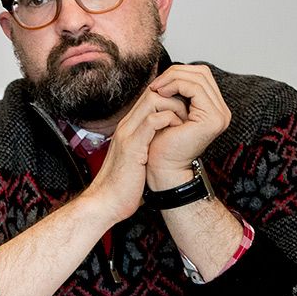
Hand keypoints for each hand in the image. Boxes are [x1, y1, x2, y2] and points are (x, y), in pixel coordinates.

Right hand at [82, 103, 179, 224]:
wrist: (105, 203)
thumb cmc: (124, 186)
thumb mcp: (138, 160)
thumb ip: (149, 147)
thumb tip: (167, 145)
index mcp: (128, 129)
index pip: (150, 97)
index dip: (170, 99)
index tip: (186, 111)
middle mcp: (126, 126)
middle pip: (152, 92)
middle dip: (175, 98)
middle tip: (190, 113)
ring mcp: (128, 134)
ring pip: (153, 100)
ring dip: (175, 107)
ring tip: (184, 123)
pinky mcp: (132, 146)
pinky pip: (153, 121)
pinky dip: (170, 121)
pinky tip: (177, 132)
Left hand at [143, 64, 230, 188]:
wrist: (163, 168)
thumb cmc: (162, 143)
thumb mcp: (170, 111)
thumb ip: (176, 93)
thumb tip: (170, 72)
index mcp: (214, 108)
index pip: (201, 76)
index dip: (178, 73)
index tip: (157, 83)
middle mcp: (221, 111)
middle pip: (202, 73)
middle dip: (176, 73)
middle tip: (155, 83)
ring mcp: (220, 115)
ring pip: (199, 78)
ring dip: (173, 79)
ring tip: (155, 88)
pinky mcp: (212, 119)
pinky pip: (195, 89)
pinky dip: (175, 86)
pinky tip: (160, 93)